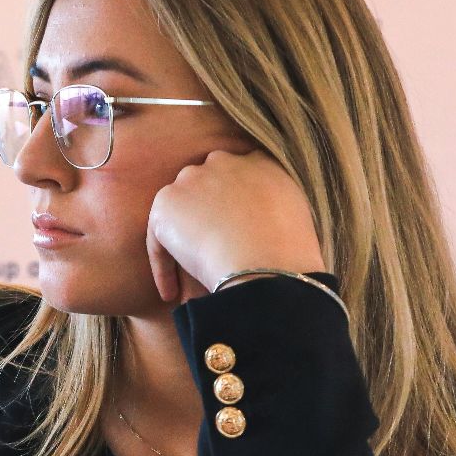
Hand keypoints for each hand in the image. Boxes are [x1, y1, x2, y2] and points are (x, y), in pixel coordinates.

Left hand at [144, 149, 325, 306]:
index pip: (240, 175)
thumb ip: (277, 209)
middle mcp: (225, 162)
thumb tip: (262, 226)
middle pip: (206, 184)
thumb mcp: (297, 218)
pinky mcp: (167, 202)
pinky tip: (172, 293)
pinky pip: (158, 237)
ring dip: (182, 240)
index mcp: (261, 162)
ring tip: (187, 277)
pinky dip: (163, 267)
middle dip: (204, 214)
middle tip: (209, 251)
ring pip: (180, 210)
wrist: (266, 262)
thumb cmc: (290, 253)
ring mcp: (193, 179)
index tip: (234, 232)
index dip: (232, 205)